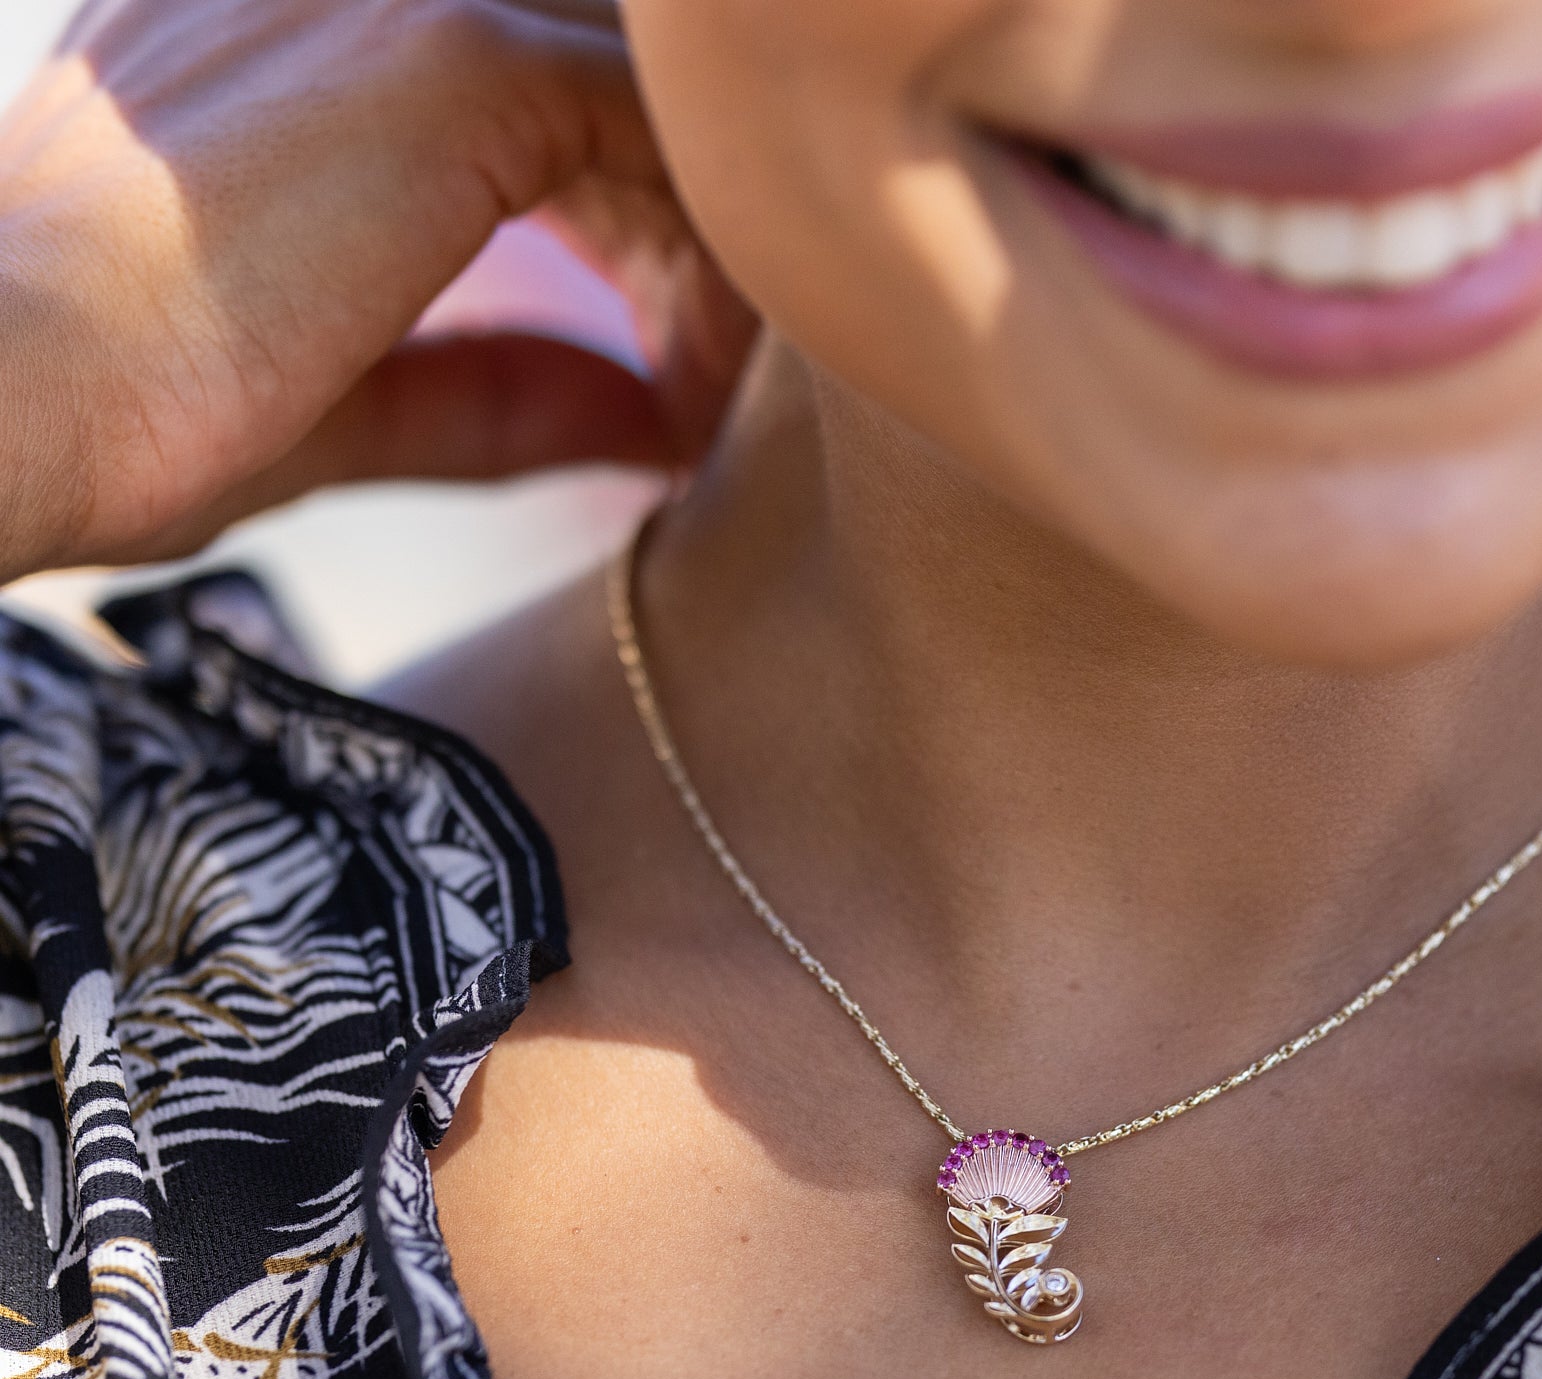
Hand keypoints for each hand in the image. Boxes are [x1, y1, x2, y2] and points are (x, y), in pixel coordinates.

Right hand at [0, 0, 754, 579]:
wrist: (15, 393)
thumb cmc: (130, 407)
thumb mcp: (350, 398)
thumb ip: (494, 391)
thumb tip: (639, 420)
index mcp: (301, 36)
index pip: (529, 86)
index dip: (622, 222)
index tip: (658, 357)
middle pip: (597, 79)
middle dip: (674, 228)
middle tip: (705, 381)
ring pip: (644, 96)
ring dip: (705, 242)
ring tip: (715, 387)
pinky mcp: (459, 59)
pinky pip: (662, 130)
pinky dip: (715, 249)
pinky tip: (708, 367)